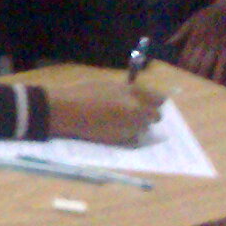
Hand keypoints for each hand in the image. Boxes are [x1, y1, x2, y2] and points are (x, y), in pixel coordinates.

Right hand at [45, 78, 163, 144]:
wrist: (65, 111)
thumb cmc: (83, 93)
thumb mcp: (109, 86)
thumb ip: (128, 92)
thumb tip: (140, 98)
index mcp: (134, 93)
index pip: (160, 99)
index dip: (154, 101)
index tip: (148, 101)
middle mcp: (138, 110)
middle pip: (156, 116)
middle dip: (147, 115)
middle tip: (134, 112)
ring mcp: (131, 126)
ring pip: (144, 127)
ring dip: (137, 124)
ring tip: (118, 120)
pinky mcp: (122, 140)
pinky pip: (133, 137)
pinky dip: (127, 134)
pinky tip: (112, 128)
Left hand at [170, 0, 225, 81]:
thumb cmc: (210, 13)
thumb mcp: (192, 20)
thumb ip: (181, 33)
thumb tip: (168, 42)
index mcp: (193, 38)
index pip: (185, 56)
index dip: (181, 68)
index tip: (177, 77)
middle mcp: (203, 44)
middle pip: (194, 63)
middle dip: (190, 76)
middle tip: (187, 88)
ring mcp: (216, 47)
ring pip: (207, 66)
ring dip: (203, 78)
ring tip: (199, 90)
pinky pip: (224, 64)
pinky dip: (221, 75)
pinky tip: (219, 84)